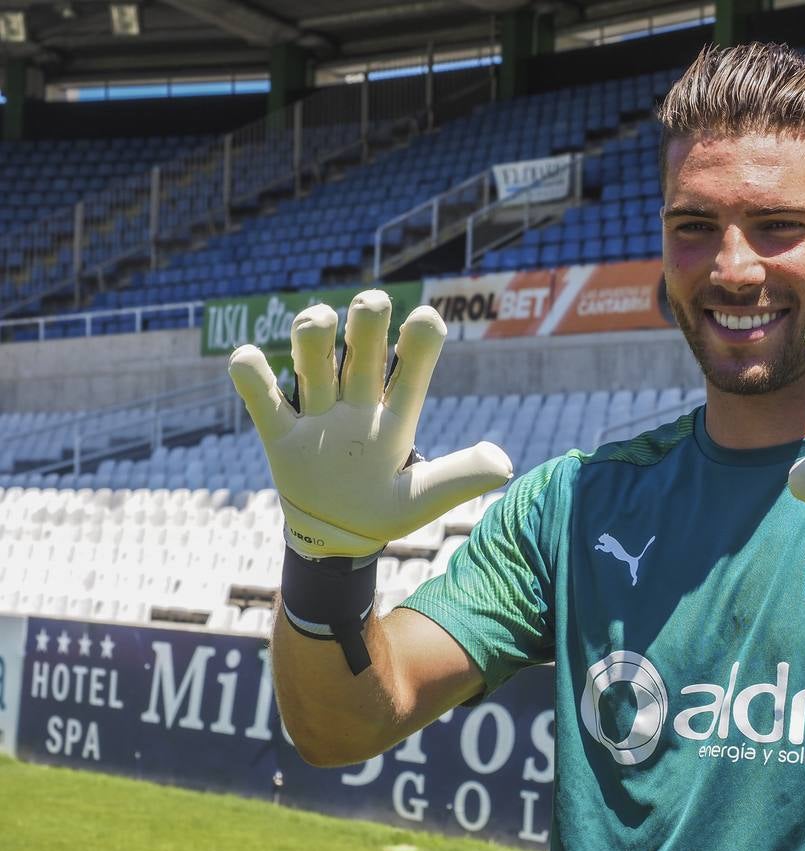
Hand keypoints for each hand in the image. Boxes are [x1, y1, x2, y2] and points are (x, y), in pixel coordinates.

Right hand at [228, 289, 512, 558]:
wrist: (336, 538)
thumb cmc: (383, 511)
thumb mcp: (422, 499)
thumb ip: (458, 478)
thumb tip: (503, 462)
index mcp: (397, 412)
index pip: (413, 360)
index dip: (420, 336)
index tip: (424, 323)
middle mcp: (358, 401)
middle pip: (362, 342)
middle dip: (366, 318)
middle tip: (371, 308)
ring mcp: (318, 413)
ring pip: (313, 355)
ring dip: (312, 331)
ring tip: (319, 323)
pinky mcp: (280, 434)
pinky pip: (260, 396)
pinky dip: (250, 373)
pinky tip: (250, 361)